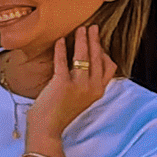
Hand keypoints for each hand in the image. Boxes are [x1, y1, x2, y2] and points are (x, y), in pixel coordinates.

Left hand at [26, 26, 115, 145]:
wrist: (47, 129)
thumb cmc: (59, 113)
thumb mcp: (80, 99)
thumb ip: (86, 84)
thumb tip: (82, 65)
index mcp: (98, 91)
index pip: (109, 67)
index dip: (104, 52)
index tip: (97, 42)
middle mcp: (92, 88)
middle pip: (98, 57)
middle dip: (95, 40)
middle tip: (91, 27)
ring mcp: (78, 86)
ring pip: (84, 56)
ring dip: (82, 40)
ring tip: (79, 29)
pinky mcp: (62, 84)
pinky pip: (63, 61)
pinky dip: (62, 49)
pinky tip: (60, 40)